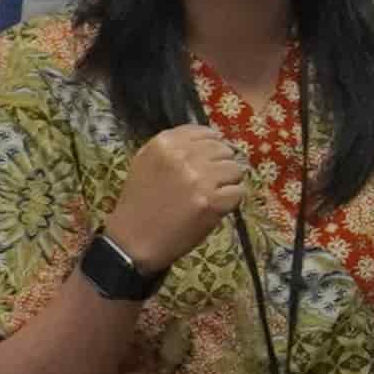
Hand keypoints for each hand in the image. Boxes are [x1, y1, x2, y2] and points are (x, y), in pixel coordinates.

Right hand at [107, 121, 251, 272]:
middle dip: (220, 165)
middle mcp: (183, 156)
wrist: (134, 240)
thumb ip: (174, 146)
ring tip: (213, 195)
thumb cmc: (140, 202)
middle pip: (224, 150)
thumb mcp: (145, 162)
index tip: (208, 160)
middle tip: (211, 182)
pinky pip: (239, 192)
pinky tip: (216, 207)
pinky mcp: (212, 201)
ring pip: (235, 170)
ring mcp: (199, 179)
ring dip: (228, 183)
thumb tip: (210, 138)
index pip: (205, 132)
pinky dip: (231, 201)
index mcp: (165, 144)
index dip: (211, 147)